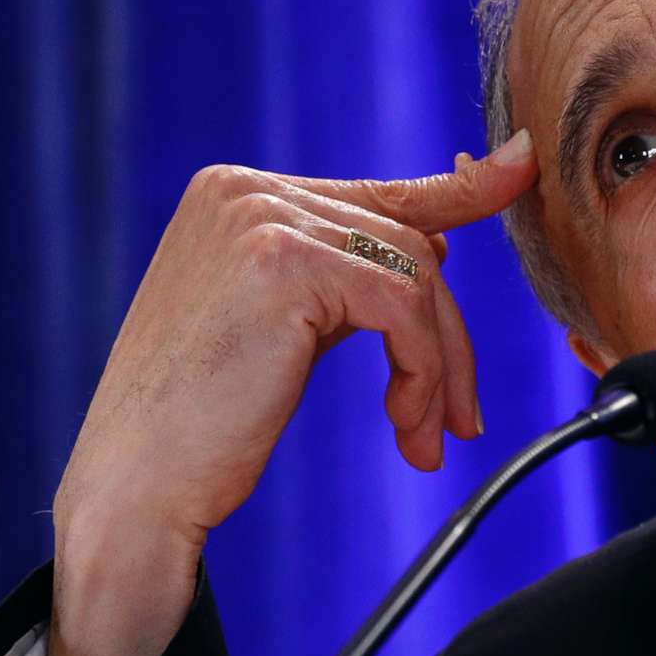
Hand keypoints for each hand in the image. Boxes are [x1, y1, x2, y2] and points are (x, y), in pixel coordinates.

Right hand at [39, 133, 537, 655]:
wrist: (136, 489)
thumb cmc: (201, 425)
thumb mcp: (287, 325)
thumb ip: (349, 270)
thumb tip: (444, 233)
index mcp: (232, 193)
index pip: (373, 195)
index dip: (458, 193)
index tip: (520, 167)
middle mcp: (242, 189)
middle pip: (406, 240)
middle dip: (445, 335)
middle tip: (456, 419)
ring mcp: (260, 220)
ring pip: (416, 275)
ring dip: (439, 367)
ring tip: (425, 436)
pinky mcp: (286, 265)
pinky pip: (404, 308)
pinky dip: (424, 373)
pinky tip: (406, 429)